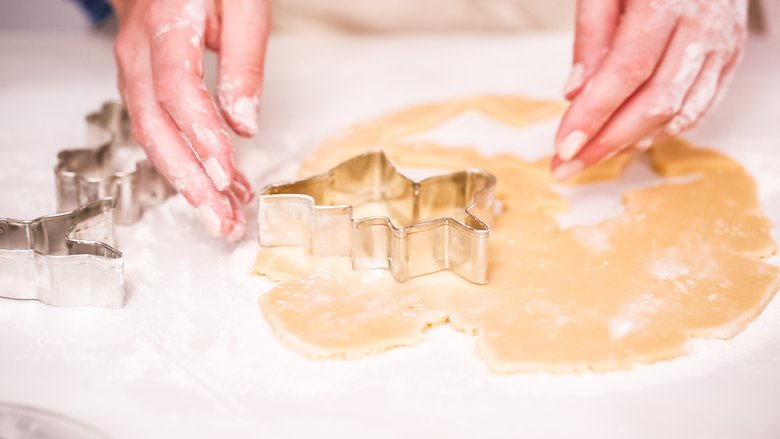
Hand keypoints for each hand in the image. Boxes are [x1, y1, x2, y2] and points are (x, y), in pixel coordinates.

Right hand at [110, 0, 270, 238]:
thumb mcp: (243, 5)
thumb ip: (243, 63)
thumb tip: (244, 125)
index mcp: (165, 25)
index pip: (178, 91)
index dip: (201, 136)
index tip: (227, 174)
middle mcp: (138, 51)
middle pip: (155, 126)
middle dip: (188, 180)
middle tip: (221, 219)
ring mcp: (132, 68)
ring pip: (151, 135)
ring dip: (186, 181)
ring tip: (223, 214)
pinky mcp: (138, 82)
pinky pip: (155, 128)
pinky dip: (182, 162)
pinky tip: (212, 185)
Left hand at [552, 0, 747, 180]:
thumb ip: (591, 34)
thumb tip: (573, 92)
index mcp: (667, 0)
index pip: (628, 71)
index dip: (595, 114)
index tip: (563, 146)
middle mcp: (702, 25)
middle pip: (655, 102)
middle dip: (606, 143)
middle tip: (567, 166)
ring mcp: (723, 44)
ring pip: (680, 112)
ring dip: (631, 143)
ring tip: (591, 157)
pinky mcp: (731, 56)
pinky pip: (699, 107)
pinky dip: (663, 132)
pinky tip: (631, 141)